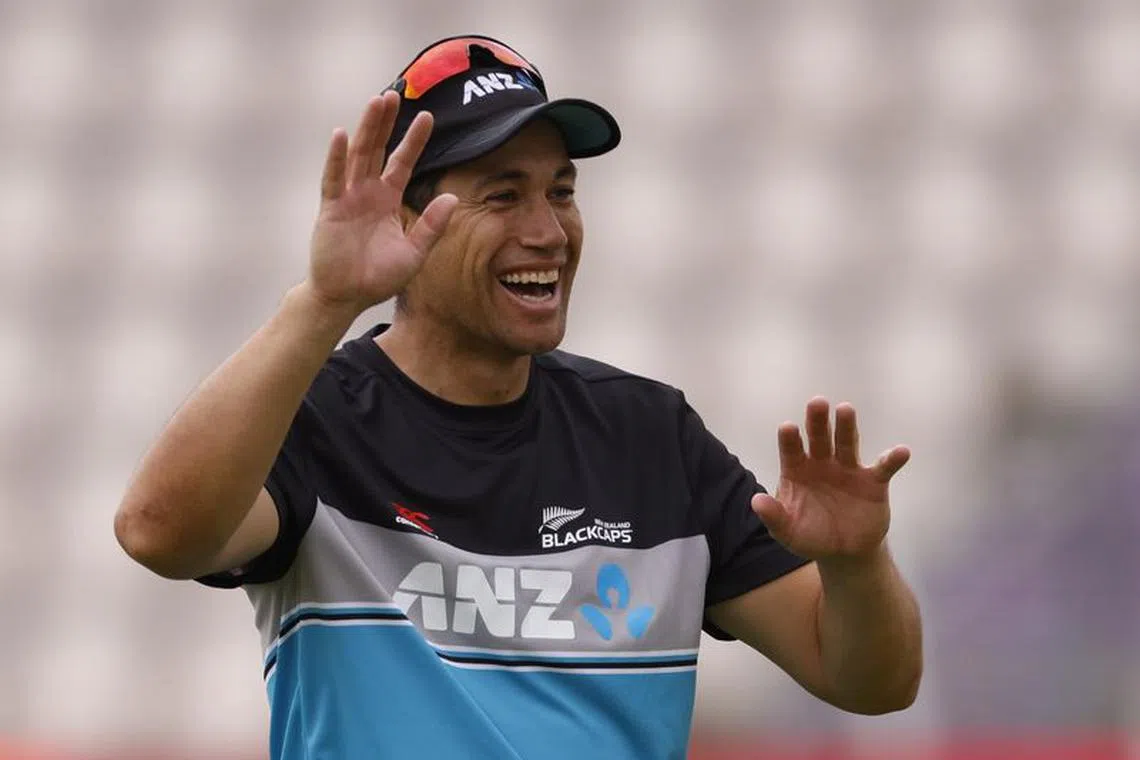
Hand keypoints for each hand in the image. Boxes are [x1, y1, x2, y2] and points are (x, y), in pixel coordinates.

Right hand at [307, 91, 457, 312]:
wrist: (347, 297)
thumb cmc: (378, 278)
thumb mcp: (414, 252)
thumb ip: (432, 226)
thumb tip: (454, 198)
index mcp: (388, 200)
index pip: (403, 162)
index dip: (414, 140)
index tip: (428, 116)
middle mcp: (367, 193)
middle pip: (378, 150)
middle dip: (386, 122)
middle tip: (395, 94)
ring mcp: (347, 198)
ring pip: (358, 156)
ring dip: (367, 128)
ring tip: (376, 101)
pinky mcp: (330, 210)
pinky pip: (333, 179)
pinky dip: (337, 157)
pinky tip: (342, 134)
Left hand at [752, 397, 910, 560]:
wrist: (844, 553)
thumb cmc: (810, 536)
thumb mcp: (787, 531)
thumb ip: (774, 516)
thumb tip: (756, 501)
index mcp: (798, 470)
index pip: (792, 450)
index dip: (790, 439)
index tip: (788, 427)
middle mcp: (822, 463)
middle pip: (819, 437)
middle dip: (818, 421)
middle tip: (817, 403)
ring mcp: (848, 469)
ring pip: (847, 443)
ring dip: (847, 426)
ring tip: (845, 409)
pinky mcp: (873, 481)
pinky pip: (883, 467)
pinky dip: (892, 459)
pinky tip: (901, 451)